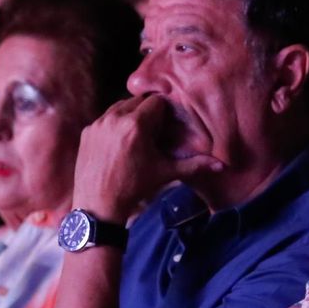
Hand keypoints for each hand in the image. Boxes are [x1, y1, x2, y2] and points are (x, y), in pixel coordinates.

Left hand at [72, 96, 223, 221]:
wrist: (98, 206)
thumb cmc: (135, 189)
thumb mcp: (165, 174)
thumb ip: (194, 165)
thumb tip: (222, 166)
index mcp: (136, 125)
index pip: (155, 101)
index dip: (163, 112)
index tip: (165, 126)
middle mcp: (115, 119)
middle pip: (137, 101)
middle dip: (147, 112)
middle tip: (153, 132)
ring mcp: (98, 124)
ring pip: (119, 107)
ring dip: (130, 116)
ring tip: (136, 137)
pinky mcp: (87, 131)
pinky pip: (105, 119)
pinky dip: (114, 125)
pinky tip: (119, 144)